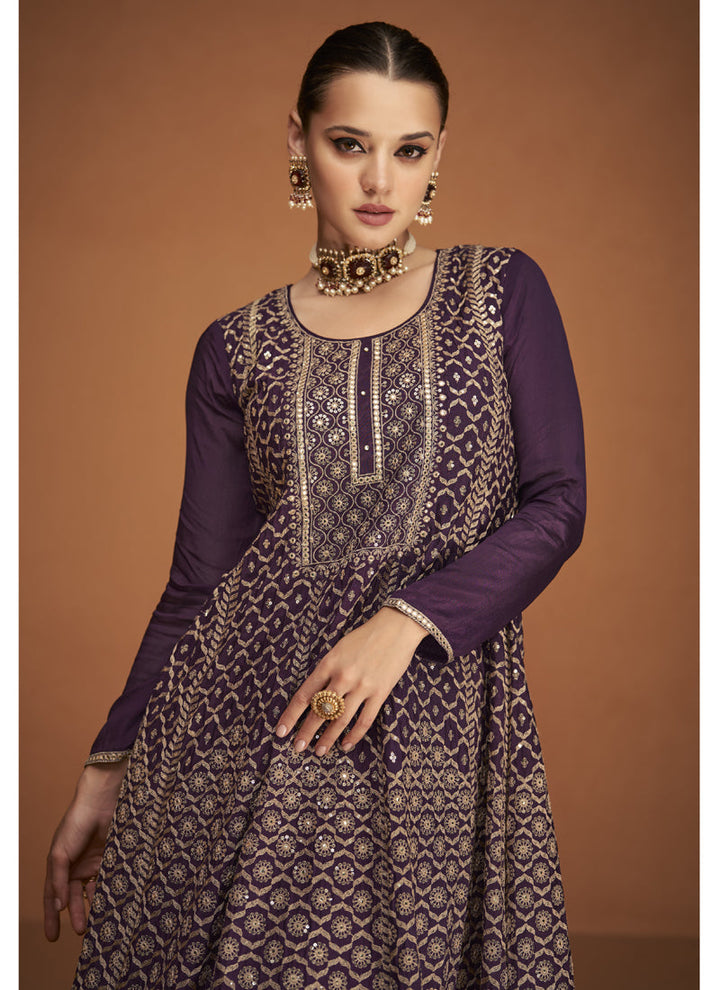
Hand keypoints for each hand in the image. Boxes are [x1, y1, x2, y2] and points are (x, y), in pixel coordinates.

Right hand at [43, 760, 127, 940]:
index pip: (53, 896)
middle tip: (80, 933)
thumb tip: (59, 906)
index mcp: (59, 865)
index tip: (52, 937)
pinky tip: (110, 903)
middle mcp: (75, 866)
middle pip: (74, 897)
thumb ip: (59, 881)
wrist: (101, 802)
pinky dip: (108, 892)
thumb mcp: (60, 854)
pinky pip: (107, 880)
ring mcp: (93, 863)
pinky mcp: (110, 858)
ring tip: (96, 922)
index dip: (51, 916)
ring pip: (92, 891)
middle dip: (75, 915)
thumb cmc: (75, 824)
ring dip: (93, 907)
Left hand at [274, 606, 425, 755]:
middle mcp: (343, 677)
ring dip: (328, 738)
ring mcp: (362, 686)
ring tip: (319, 752)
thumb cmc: (365, 636)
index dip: (291, 715)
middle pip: (319, 711)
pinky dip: (354, 735)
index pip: (304, 695)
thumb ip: (326, 670)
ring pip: (340, 720)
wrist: (396, 628)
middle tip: (297, 747)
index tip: (281, 731)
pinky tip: (345, 745)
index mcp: (329, 663)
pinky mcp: (380, 693)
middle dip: (306, 732)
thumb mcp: (338, 648)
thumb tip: (314, 695)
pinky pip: (365, 720)